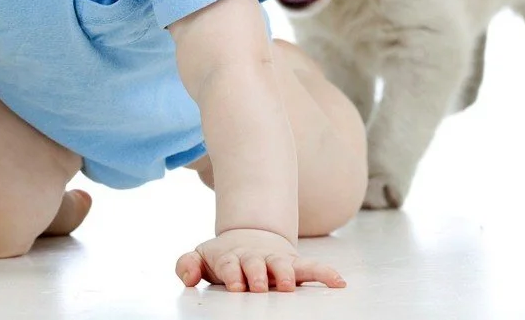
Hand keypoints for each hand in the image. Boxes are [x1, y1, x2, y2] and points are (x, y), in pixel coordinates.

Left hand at [175, 228, 344, 291]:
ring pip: (282, 265)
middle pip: (255, 264)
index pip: (229, 265)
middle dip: (257, 275)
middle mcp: (255, 258)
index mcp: (231, 258)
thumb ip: (187, 264)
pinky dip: (324, 273)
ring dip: (285, 274)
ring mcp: (275, 261)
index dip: (232, 273)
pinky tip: (338, 282)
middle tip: (258, 287)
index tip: (235, 285)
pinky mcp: (293, 264)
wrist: (249, 238)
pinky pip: (311, 267)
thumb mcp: (201, 256)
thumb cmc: (224, 257)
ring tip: (288, 286)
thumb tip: (188, 277)